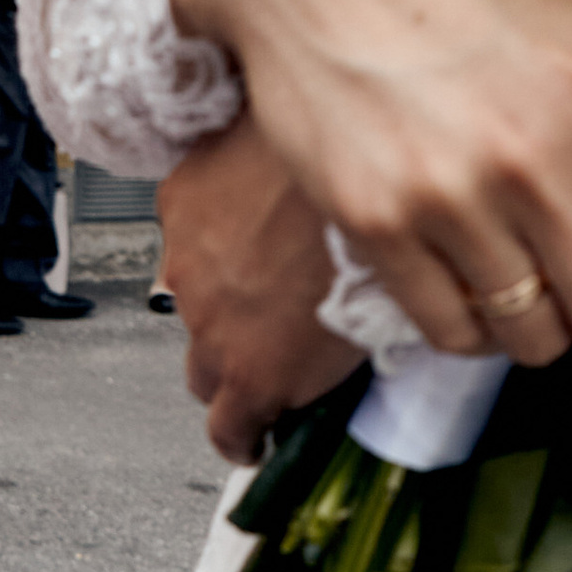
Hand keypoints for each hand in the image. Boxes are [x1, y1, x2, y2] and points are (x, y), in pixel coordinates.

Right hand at [159, 113, 363, 462]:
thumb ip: (345, 358)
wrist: (365, 135)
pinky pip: (186, 231)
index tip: (255, 434)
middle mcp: (210, 327)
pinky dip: (212, 228)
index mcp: (258, 371)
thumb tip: (358, 363)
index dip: (244, 436)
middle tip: (276, 333)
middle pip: (202, 370)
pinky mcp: (180, 204)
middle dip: (233, 363)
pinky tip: (254, 206)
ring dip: (226, 288)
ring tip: (275, 252)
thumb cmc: (391, 226)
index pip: (226, 432)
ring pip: (192, 297)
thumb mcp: (385, 323)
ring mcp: (188, 266)